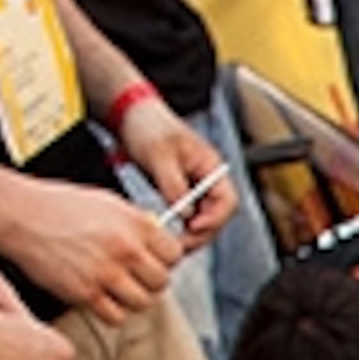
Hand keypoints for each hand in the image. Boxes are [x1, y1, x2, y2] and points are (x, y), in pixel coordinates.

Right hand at [0, 180, 176, 323]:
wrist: (23, 216)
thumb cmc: (62, 208)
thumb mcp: (108, 204)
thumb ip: (139, 226)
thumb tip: (164, 246)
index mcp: (136, 224)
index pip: (174, 255)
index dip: (164, 260)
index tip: (152, 260)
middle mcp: (125, 248)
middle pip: (161, 283)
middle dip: (148, 282)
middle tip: (131, 275)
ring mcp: (107, 272)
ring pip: (142, 303)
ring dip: (131, 299)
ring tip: (114, 286)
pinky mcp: (87, 293)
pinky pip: (116, 317)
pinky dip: (111, 311)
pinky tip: (100, 296)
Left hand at [118, 100, 237, 245]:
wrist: (131, 115)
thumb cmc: (148, 126)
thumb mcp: (159, 155)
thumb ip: (174, 185)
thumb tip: (186, 215)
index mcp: (211, 167)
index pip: (227, 201)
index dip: (214, 218)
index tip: (193, 227)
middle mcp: (208, 180)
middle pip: (216, 217)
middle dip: (200, 234)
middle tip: (179, 244)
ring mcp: (196, 189)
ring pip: (202, 222)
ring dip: (189, 234)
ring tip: (170, 241)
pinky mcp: (182, 194)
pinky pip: (187, 218)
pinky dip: (178, 228)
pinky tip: (165, 232)